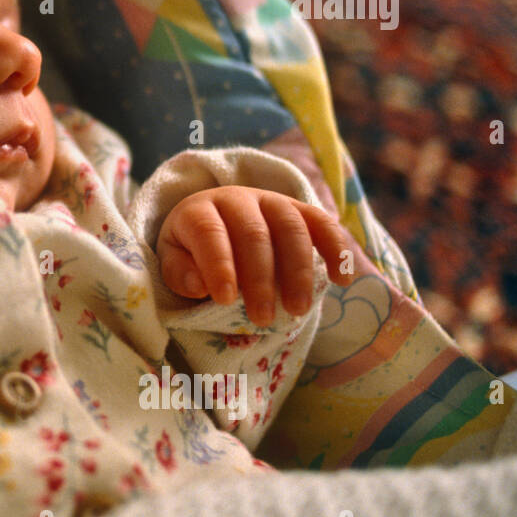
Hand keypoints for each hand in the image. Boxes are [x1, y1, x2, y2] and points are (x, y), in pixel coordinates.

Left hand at [155, 186, 353, 326]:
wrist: (214, 220)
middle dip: (260, 278)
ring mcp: (270, 200)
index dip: (218, 264)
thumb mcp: (174, 261)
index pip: (208, 232)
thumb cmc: (191, 250)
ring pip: (291, 227)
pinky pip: (322, 223)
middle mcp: (236, 198)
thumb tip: (198, 284)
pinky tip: (342, 280)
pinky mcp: (299, 209)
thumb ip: (180, 273)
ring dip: (297, 270)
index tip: (224, 299)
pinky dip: (336, 248)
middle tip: (263, 318)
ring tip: (298, 309)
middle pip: (253, 233)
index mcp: (198, 210)